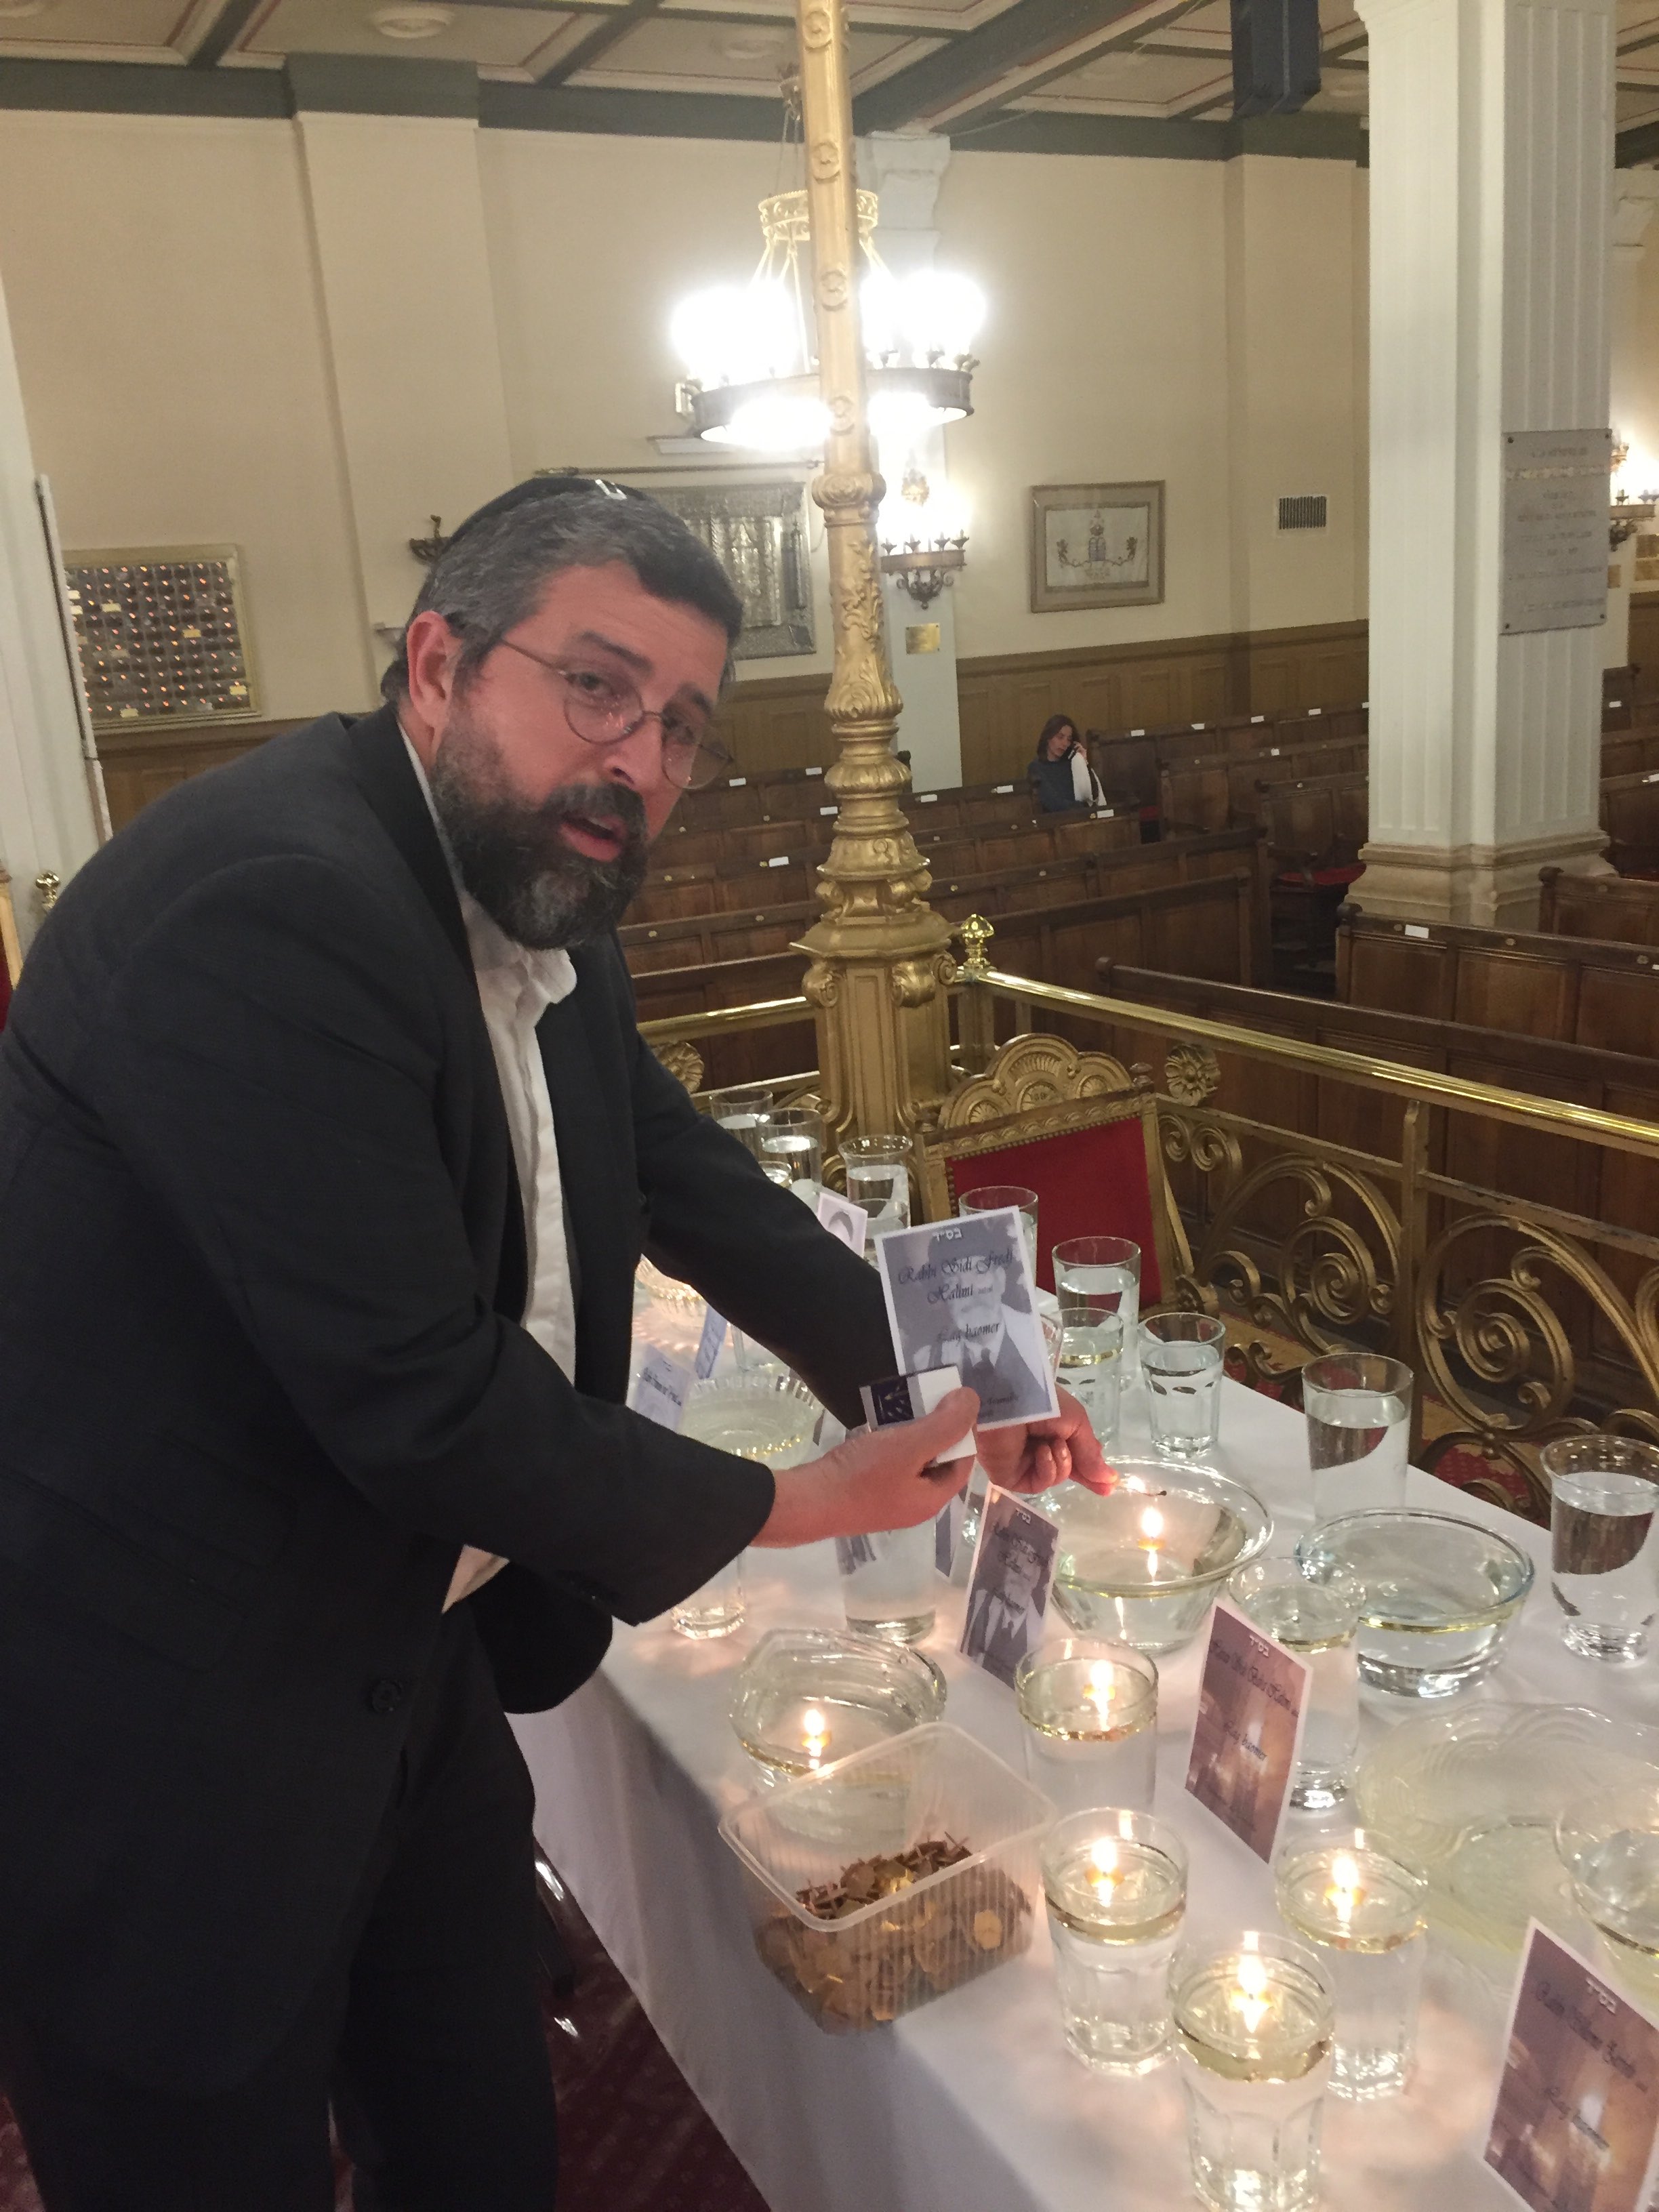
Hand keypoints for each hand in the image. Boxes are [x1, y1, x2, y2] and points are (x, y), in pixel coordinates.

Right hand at [753, 1389, 978, 1548]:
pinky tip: (879, 1423)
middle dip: (936, 1429)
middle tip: (927, 1398)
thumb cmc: (862, 1476)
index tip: (952, 1401)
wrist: (806, 1502)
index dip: (963, 1431)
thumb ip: (944, 1424)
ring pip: (912, 1461)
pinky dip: (890, 1442)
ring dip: (911, 1432)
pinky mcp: (865, 1492)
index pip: (963, 1462)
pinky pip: (889, 1463)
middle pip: (938, 1462)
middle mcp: (914, 1504)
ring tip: (904, 1406)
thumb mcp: (909, 1446)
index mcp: (932, 1500)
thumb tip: (972, 1399)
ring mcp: (888, 1500)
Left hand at [972, 1388, 1111, 1496]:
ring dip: (1063, 1461)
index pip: (1075, 1455)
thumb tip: (1109, 1479)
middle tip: (1104, 1486)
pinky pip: (1039, 1483)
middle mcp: (1037, 1447)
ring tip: (1054, 1443)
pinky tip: (1042, 1452)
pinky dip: (1047, 1468)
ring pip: (1057, 1477)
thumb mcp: (1075, 1421)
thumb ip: (1089, 1452)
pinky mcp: (1009, 1475)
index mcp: (1052, 1430)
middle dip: (1085, 1474)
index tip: (1111, 1484)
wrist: (1007, 1400)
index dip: (1092, 1469)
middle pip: (1067, 1470)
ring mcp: (1023, 1462)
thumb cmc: (1041, 1402)